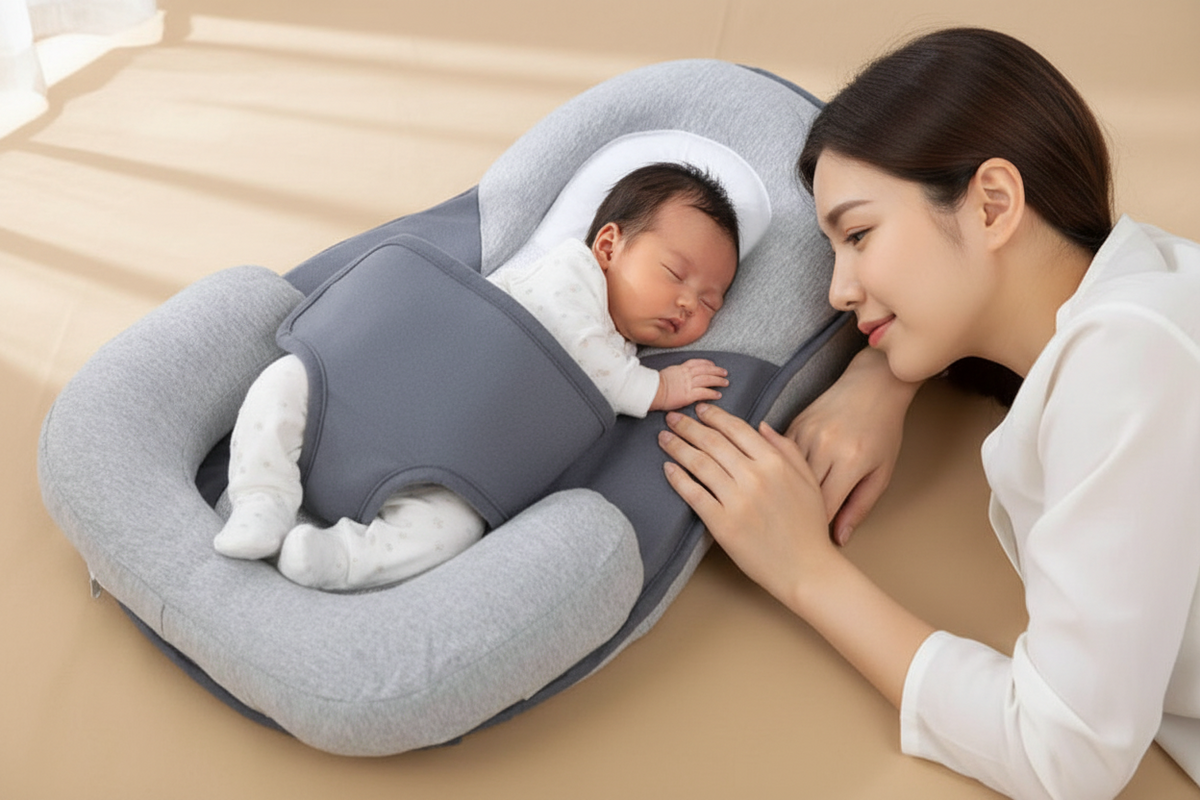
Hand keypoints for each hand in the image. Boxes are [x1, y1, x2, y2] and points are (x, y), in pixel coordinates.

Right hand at [651, 358, 728, 410]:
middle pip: (705, 370)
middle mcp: (686, 374)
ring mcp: (688, 384)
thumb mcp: (666, 373)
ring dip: (718, 380)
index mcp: (680, 368)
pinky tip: (718, 395)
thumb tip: (678, 377)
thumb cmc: (654, 385)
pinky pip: (704, 393)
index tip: (712, 364)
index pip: (697, 363)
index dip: (707, 363)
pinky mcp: (689, 395)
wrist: (651, 392)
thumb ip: (675, 374)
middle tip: (724, 372)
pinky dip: (712, 393)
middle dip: (716, 370)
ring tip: (725, 382)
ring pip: (707, 379)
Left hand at [658, 403, 835, 607]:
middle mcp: (754, 476)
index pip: (736, 429)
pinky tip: (668, 469)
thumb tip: (763, 426)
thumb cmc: (808, 527)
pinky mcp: (723, 524)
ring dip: (678, 447)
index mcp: (775, 462)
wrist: (807, 569)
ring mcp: (737, 500)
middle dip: (689, 426)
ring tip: (664, 438)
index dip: (714, 416)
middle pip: (713, 442)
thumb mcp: (808, 480)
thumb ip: (788, 450)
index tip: (700, 410)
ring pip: (699, 464)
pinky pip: (694, 494)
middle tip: (672, 418)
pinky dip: (678, 479)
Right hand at [788, 348, 918, 544]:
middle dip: (797, 513)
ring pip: (783, 474)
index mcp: (850, 462)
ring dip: (783, 492)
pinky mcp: (794, 424)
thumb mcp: (881, 472)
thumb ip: (860, 507)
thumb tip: (840, 538)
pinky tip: (776, 483)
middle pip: (799, 493)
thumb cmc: (883, 431)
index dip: (817, 527)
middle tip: (795, 528)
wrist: (872, 385)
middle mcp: (824, 446)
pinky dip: (778, 470)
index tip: (813, 538)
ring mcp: (806, 433)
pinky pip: (779, 455)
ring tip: (782, 509)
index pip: (824, 507)